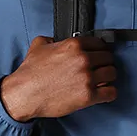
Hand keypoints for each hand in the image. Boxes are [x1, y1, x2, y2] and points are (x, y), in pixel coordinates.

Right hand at [0, 34, 117, 121]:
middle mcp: (83, 59)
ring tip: (102, 82)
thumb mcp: (38, 46)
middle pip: (108, 58)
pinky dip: (109, 93)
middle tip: (100, 70)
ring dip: (108, 78)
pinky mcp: (88, 95)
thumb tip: (55, 40)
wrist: (24, 94)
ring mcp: (87, 78)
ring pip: (112, 74)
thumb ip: (51, 39)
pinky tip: (104, 93)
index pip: (100, 43)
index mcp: (74, 45)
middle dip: (105, 64)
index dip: (100, 50)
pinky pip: (111, 92)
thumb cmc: (30, 73)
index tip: (99, 55)